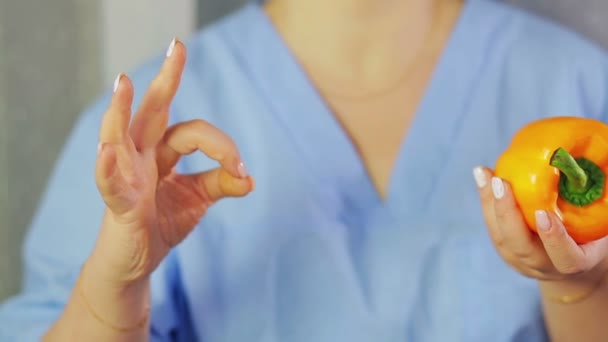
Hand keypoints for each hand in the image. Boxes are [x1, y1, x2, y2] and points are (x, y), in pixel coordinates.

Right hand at [89, 39, 253, 285]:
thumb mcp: (197, 200)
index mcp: (161, 153)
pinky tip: (108, 151)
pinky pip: (110, 183)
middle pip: (152, 112)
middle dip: (165, 80)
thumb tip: (250, 178)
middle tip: (177, 46)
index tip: (241, 170)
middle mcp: (141, 157)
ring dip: (121, 110)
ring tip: (123, 82)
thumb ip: (221, 183)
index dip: (222, 147)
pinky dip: (108, 168)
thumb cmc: (161, 224)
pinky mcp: (118, 205)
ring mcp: (126, 177)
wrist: (135, 262)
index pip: (192, 133)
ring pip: (120, 137)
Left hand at [473, 166, 607, 287]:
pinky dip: (486, 199)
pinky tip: (483, 174)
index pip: (566, 258)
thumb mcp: (598, 225)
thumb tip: (596, 167)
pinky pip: (491, 225)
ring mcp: (520, 260)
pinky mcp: (504, 249)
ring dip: (489, 202)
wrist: (572, 262)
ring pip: (499, 235)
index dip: (554, 238)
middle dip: (507, 214)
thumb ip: (595, 205)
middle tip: (501, 183)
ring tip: (485, 173)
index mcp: (574, 263)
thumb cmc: (591, 236)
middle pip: (520, 247)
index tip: (544, 214)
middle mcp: (543, 266)